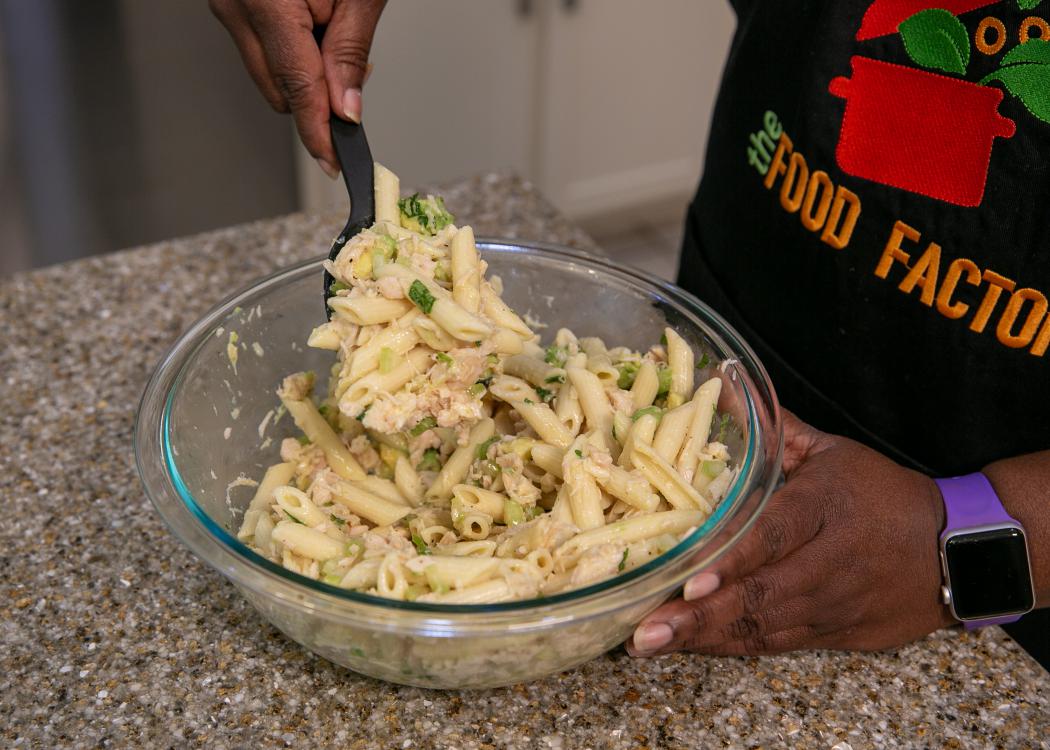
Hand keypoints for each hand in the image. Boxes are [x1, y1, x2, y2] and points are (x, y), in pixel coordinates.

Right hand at [210, 0, 386, 176]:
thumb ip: (350, 52)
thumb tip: (346, 109)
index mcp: (266, 2)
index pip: (296, 87)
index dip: (318, 131)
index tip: (332, 162)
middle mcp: (237, 6)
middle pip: (280, 90)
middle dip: (320, 95)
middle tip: (355, 67)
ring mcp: (230, 6)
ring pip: (270, 75)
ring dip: (306, 71)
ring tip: (333, 23)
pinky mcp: (234, 6)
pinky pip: (263, 49)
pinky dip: (293, 50)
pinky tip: (313, 22)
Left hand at [628, 411, 954, 656]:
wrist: (958, 550)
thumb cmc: (881, 494)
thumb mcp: (832, 452)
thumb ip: (774, 425)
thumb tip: (721, 383)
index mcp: (826, 508)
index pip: (775, 536)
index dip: (732, 562)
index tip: (688, 583)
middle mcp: (830, 562)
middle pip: (763, 595)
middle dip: (701, 617)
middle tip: (646, 631)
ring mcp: (836, 605)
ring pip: (767, 629)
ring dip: (709, 640)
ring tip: (654, 644)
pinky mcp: (840, 635)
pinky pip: (781, 644)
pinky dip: (736, 648)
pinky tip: (694, 647)